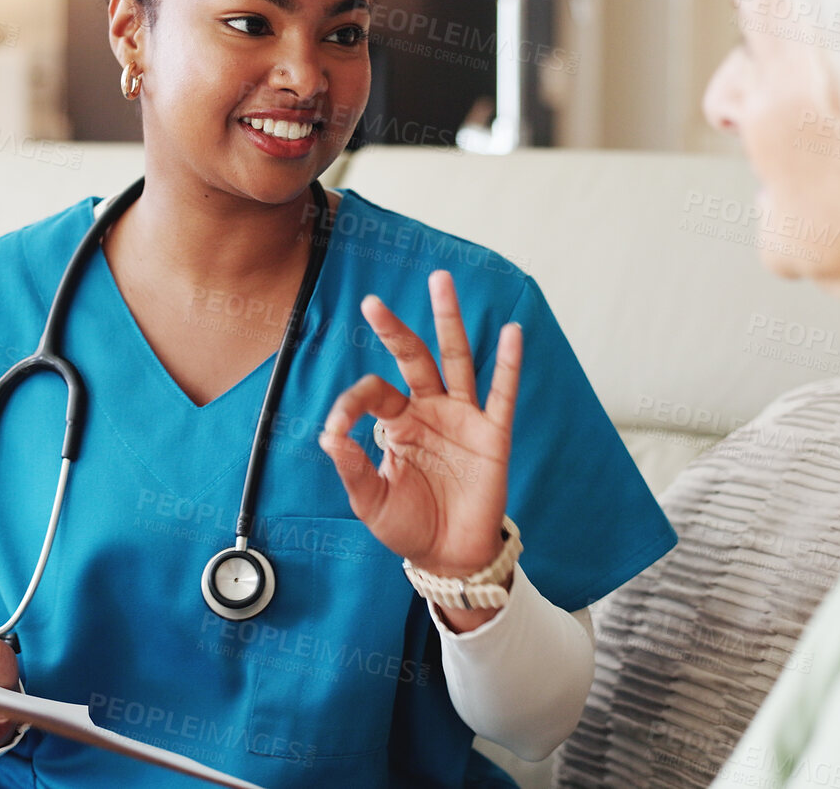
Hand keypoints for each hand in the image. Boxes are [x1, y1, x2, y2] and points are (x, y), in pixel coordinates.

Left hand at [319, 270, 521, 580]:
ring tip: (441, 281)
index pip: (374, 392)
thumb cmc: (408, 526)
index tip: (338, 430)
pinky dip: (508, 365)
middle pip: (413, 358)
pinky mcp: (492, 436)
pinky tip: (511, 334)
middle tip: (371, 301)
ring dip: (448, 321)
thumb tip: (328, 435)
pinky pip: (502, 395)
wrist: (449, 557)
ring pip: (455, 360)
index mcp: (397, 423)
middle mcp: (429, 411)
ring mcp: (462, 419)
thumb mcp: (370, 501)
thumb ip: (352, 467)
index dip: (352, 404)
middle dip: (395, 330)